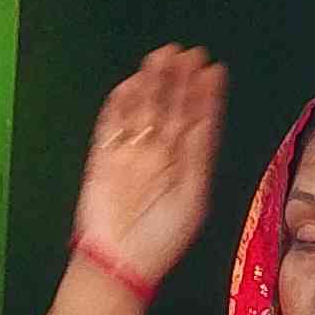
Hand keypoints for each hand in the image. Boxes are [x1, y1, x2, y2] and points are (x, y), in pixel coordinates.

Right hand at [73, 47, 225, 298]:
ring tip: (160, 56)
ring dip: (150, 83)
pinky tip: (129, 84)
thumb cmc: (162, 235)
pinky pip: (110, 124)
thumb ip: (198, 155)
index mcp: (185, 164)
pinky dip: (118, 105)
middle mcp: (158, 154)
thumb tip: (204, 117)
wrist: (120, 261)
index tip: (213, 68)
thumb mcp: (194, 195)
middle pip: (169, 108)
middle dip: (177, 80)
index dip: (205, 95)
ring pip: (141, 109)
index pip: (197, 120)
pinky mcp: (102, 156)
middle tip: (186, 52)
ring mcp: (130, 152)